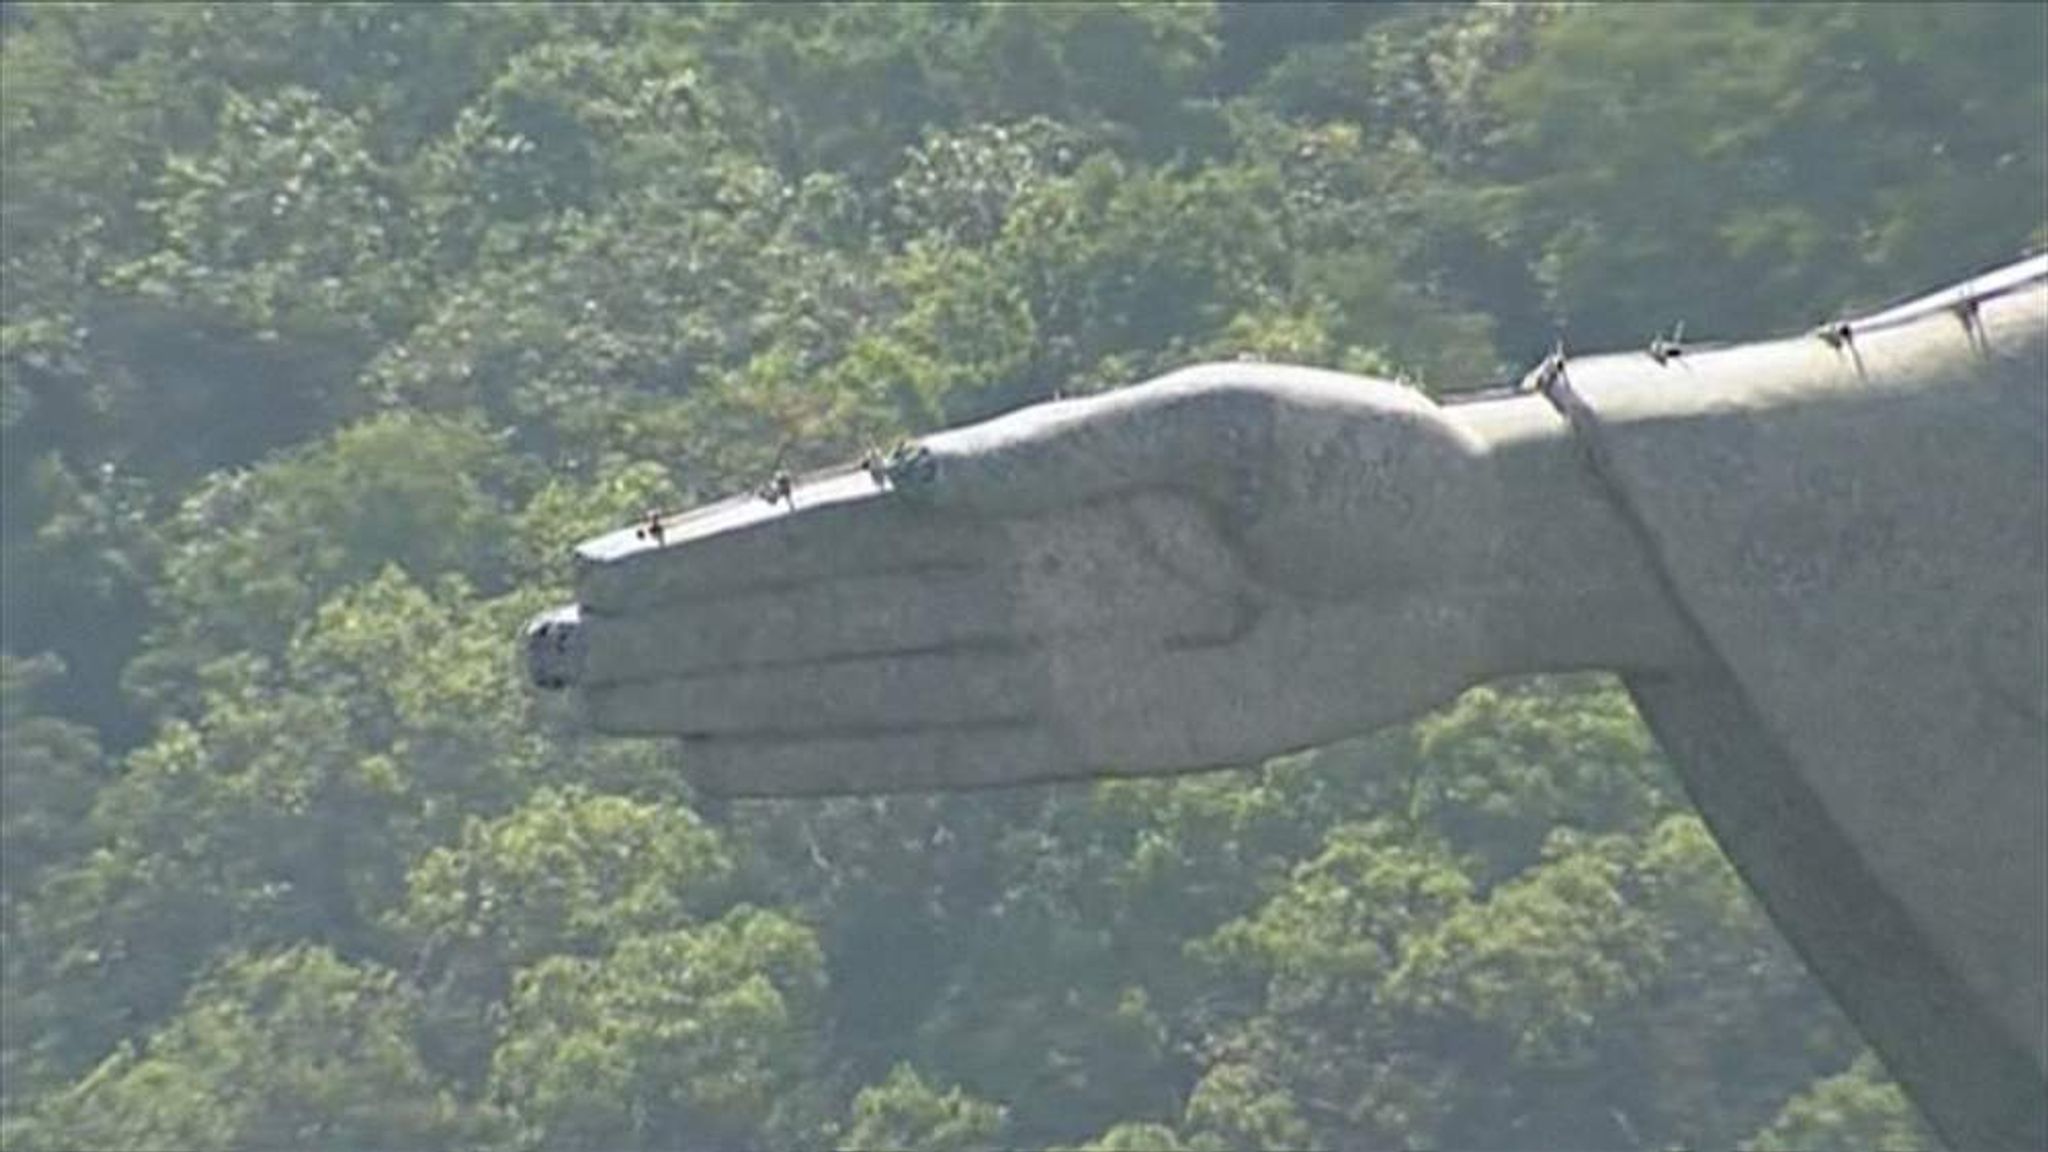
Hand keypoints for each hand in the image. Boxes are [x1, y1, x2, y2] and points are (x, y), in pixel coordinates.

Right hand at [533, 364, 1609, 795]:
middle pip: (810, 620)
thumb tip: (903, 481)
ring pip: (848, 694)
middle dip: (677, 639)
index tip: (600, 563)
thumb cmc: (1349, 458)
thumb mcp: (1217, 423)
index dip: (717, 550)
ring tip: (596, 716)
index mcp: (1022, 490)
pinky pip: (938, 761)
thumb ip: (1062, 452)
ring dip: (722, 707)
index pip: (838, 527)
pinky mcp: (1091, 743)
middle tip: (534, 660)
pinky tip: (732, 771)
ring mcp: (1039, 665)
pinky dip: (833, 770)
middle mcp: (1007, 582)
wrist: (1459, 555)